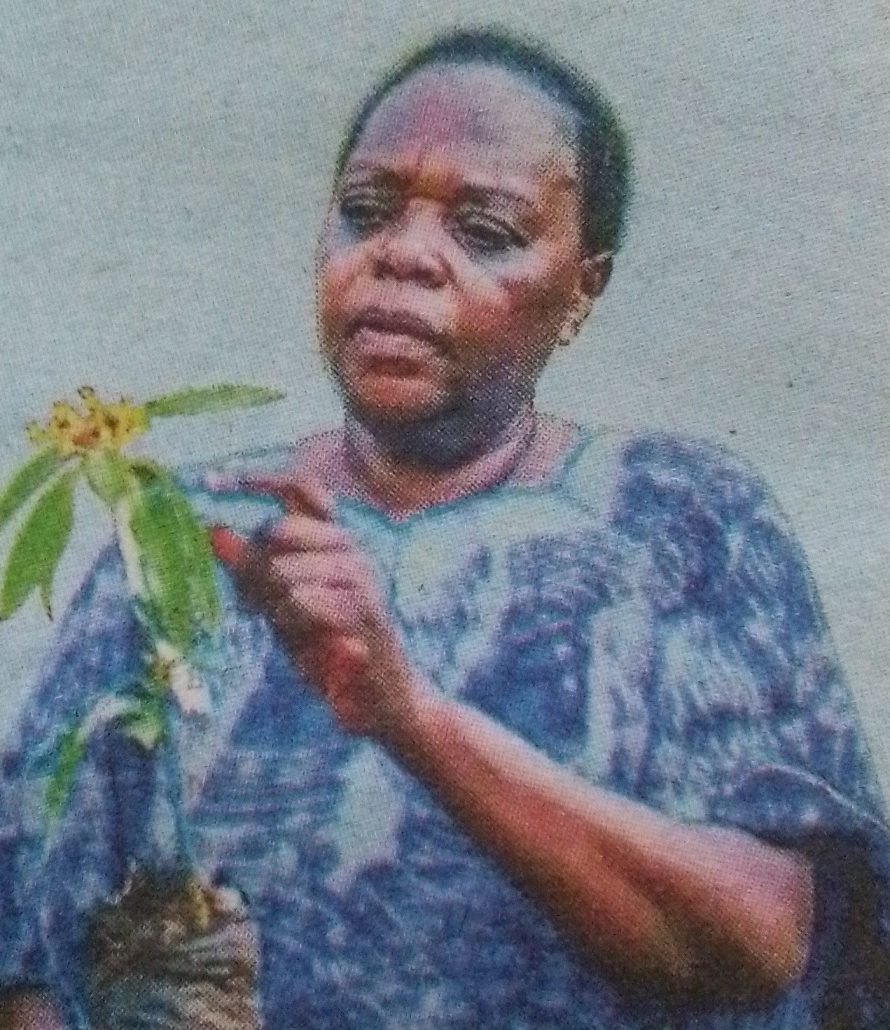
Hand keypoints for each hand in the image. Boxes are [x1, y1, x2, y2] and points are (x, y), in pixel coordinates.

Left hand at [208, 474, 418, 738]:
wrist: (380, 697)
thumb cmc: (326, 647)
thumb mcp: (280, 604)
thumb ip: (250, 568)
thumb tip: (212, 530)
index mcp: (333, 540)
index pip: (301, 488)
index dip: (258, 478)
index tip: (214, 480)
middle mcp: (350, 548)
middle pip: (279, 529)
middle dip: (255, 567)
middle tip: (258, 604)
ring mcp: (360, 576)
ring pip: (285, 570)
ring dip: (273, 605)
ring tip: (289, 628)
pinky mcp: (363, 608)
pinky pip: (301, 602)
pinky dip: (291, 624)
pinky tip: (305, 640)